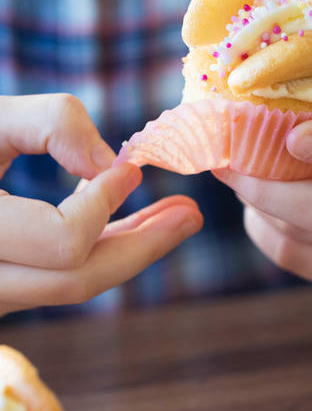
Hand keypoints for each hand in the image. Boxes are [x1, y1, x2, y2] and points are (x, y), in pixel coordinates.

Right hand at [0, 94, 202, 314]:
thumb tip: (111, 165)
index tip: (129, 167)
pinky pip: (57, 278)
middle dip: (144, 247)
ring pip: (70, 285)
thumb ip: (49, 122)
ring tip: (177, 218)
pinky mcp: (1, 288)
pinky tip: (131, 225)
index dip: (102, 204)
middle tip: (192, 214)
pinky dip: (98, 252)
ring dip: (128, 251)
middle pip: (77, 280)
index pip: (61, 243)